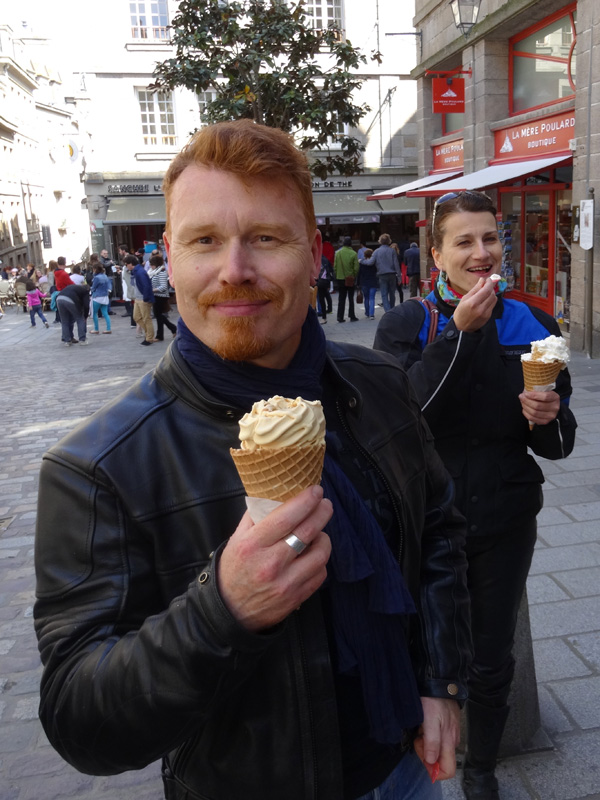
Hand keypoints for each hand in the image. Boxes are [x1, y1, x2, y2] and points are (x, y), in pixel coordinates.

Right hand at [217, 486, 332, 631]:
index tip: (316, 491)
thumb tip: (277, 494)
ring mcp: (286, 583)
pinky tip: (313, 554)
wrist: (230, 611)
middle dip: (321, 513)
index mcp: (253, 545)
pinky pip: (320, 573)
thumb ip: (255, 516)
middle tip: (325, 504)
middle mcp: (271, 564)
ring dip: (323, 538)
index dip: (305, 501)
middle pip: (307, 532)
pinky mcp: (297, 597)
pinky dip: (320, 560)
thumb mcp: (237, 539)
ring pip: (320, 553)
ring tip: (318, 532)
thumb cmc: (234, 569)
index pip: (286, 518)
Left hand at [413, 697, 459, 781]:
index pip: (448, 771)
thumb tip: (432, 762)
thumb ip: (432, 742)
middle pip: (440, 761)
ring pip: (438, 750)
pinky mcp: (448, 726)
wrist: (439, 683)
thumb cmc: (434, 701)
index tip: (424, 755)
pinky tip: (425, 724)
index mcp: (449, 742)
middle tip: (419, 738)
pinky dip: (430, 735)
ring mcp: (451, 733)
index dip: (434, 769)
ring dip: (427, 744)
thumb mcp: (429, 720)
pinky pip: (438, 739)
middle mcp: (452, 741)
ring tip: (422, 728)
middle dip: (427, 755)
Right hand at [452, 277, 497, 332]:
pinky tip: (485, 301)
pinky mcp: (488, 316)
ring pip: (494, 299)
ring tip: (485, 293)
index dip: (489, 283)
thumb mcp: (464, 299)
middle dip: (490, 288)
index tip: (488, 279)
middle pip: (492, 294)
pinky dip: (490, 300)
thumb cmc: (461, 312)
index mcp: (473, 303)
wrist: (461, 327)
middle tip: (486, 286)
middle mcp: (480, 308)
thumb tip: (482, 280)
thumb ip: (475, 289)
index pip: (486, 290)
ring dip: (491, 294)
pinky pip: (492, 305)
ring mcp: (485, 313)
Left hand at [519, 389, 559, 426]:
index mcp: (555, 397)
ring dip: (525, 407)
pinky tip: (524, 409)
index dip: (534, 395)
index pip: (545, 397)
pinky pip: (532, 418)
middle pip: (538, 405)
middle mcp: (554, 407)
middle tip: (521, 397)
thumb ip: (536, 391)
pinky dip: (526, 413)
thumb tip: (524, 393)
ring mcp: (550, 416)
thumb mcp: (544, 391)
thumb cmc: (545, 397)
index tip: (526, 393)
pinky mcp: (545, 421)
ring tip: (522, 402)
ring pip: (534, 412)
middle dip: (527, 401)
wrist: (551, 407)